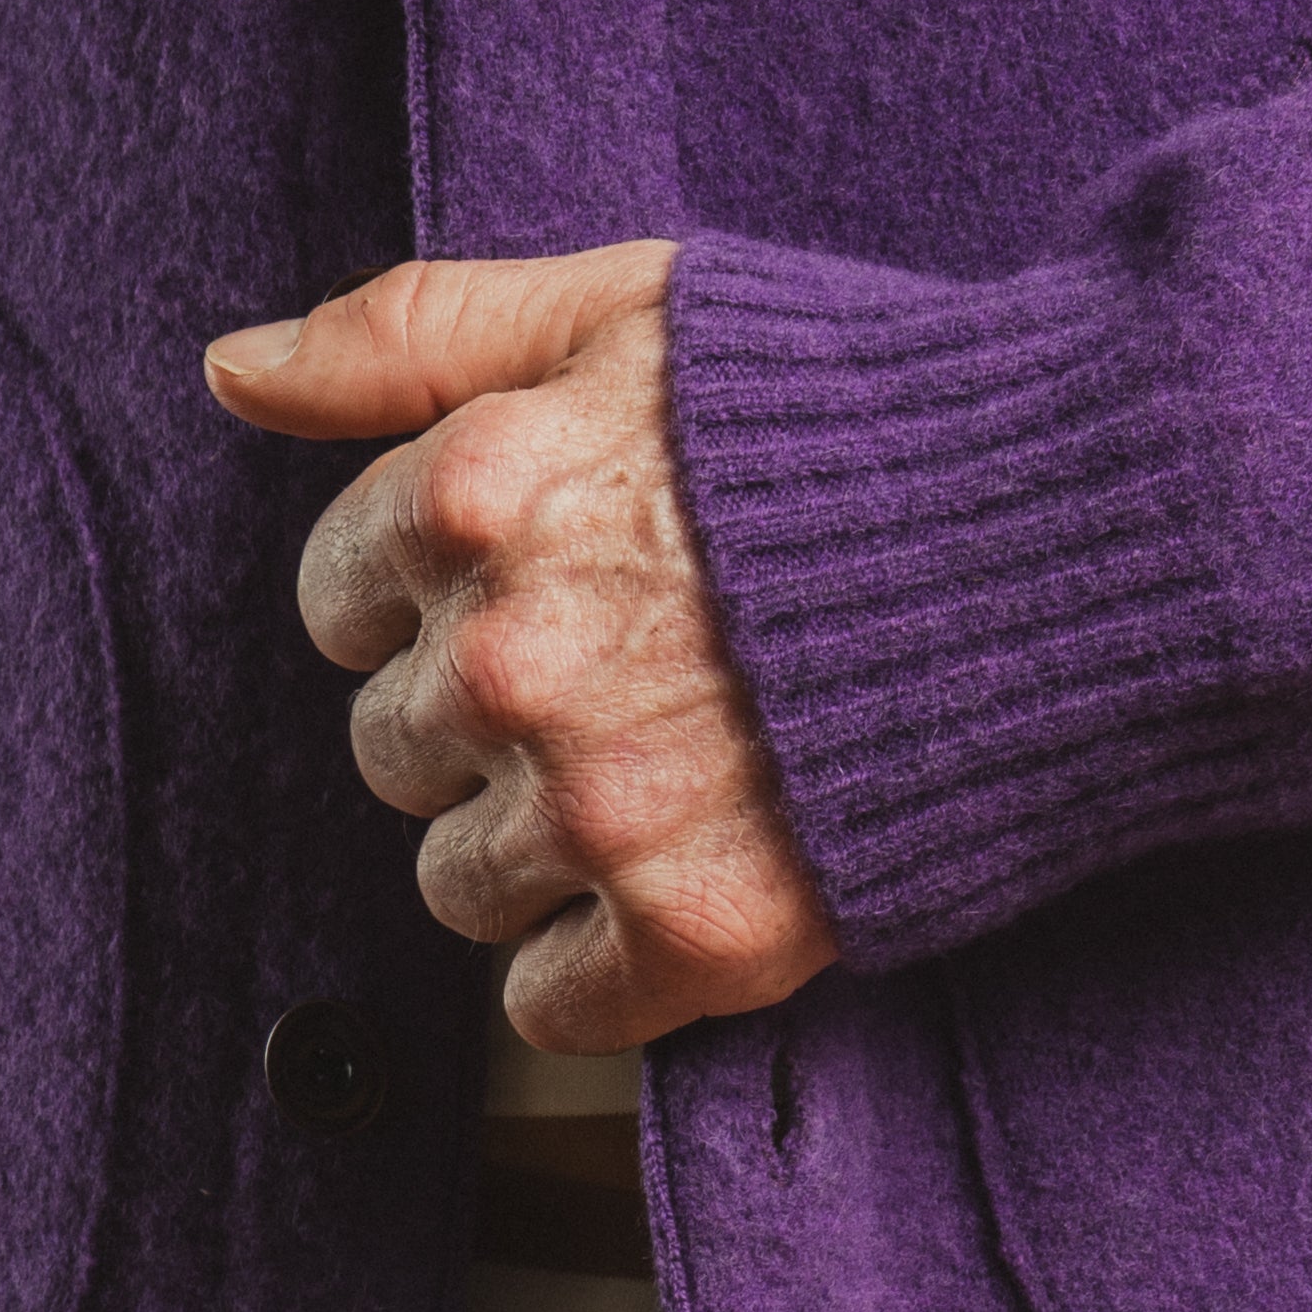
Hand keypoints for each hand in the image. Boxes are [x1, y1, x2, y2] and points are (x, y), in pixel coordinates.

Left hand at [205, 242, 837, 1053]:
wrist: (1079, 541)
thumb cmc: (854, 415)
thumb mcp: (626, 305)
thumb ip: (414, 330)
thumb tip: (232, 372)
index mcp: (473, 498)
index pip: (339, 600)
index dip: (434, 603)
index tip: (539, 597)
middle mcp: (512, 661)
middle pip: (392, 751)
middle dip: (483, 725)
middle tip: (624, 686)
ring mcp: (600, 805)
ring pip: (457, 884)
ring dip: (540, 847)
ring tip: (672, 776)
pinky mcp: (695, 932)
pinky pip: (544, 1006)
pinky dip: (596, 970)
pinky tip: (685, 880)